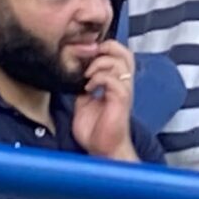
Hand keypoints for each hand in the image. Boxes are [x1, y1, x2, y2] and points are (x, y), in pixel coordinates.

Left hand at [70, 39, 138, 160]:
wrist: (103, 150)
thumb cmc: (96, 131)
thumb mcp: (84, 102)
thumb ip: (84, 86)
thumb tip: (74, 75)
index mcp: (116, 83)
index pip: (117, 54)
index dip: (101, 48)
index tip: (83, 55)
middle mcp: (124, 84)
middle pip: (124, 51)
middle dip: (104, 49)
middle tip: (88, 58)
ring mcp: (124, 91)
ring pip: (119, 62)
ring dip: (98, 65)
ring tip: (86, 76)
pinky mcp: (122, 100)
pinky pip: (113, 79)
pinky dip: (98, 79)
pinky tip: (88, 88)